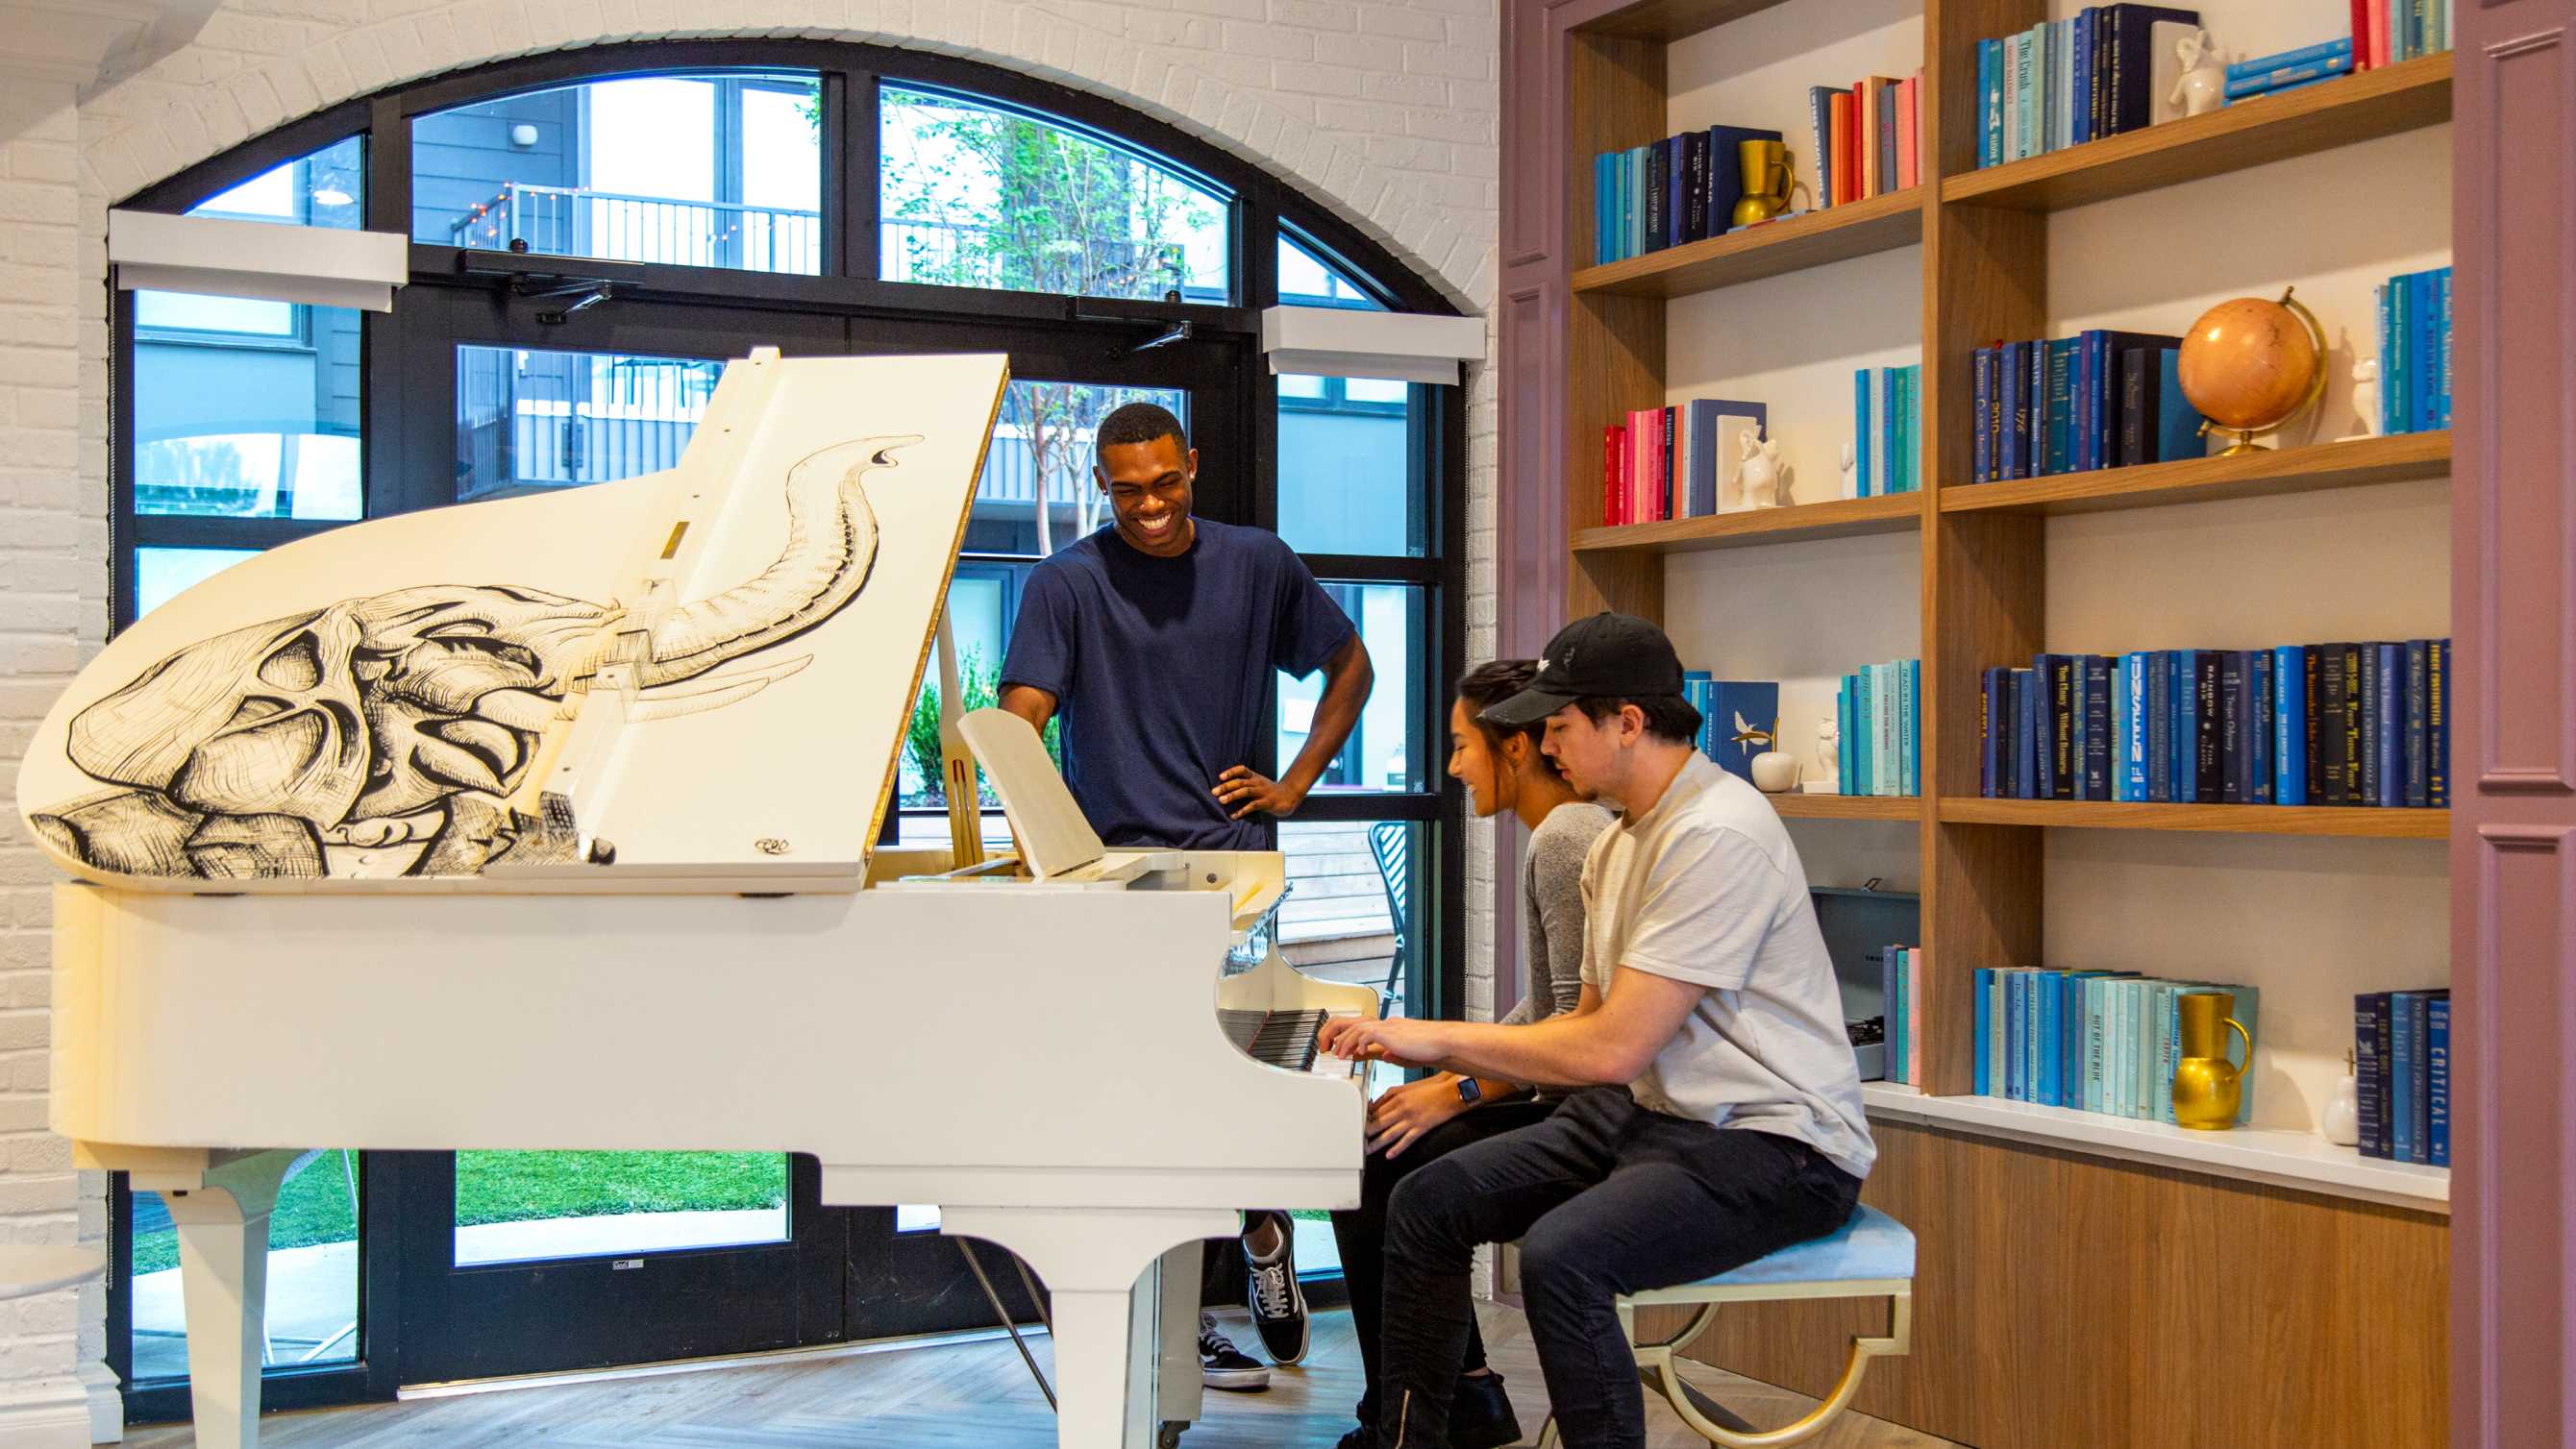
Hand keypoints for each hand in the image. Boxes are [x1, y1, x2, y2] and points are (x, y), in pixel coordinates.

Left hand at [1214, 765, 1304, 820]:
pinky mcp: (1267, 802)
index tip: (1220, 777)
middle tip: (1214, 792)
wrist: (1289, 796)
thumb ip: (1245, 783)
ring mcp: (1262, 792)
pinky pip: (1253, 806)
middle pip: (1240, 781)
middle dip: (1226, 786)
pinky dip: (1242, 811)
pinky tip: (1234, 815)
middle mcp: (1258, 782)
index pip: (1242, 769)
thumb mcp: (1258, 783)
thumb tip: (1224, 788)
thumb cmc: (1269, 791)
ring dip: (1232, 795)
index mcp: (1255, 776)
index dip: (1231, 772)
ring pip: (1245, 791)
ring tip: (1221, 800)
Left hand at [1318, 1015, 1445, 1069]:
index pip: (1355, 1025)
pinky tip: (1354, 1054)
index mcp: (1384, 1027)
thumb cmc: (1428, 1049)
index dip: (1339, 1035)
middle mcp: (1382, 1024)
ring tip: (1336, 1055)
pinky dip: (1355, 1044)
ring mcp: (1385, 1026)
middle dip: (1330, 1033)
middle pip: (1347, 1020)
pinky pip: (1365, 1033)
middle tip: (1324, 1049)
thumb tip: (1380, 1055)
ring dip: (1340, 1041)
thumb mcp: (1401, 1052)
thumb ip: (1387, 1052)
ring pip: (1352, 1027)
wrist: (1443, 1044)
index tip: (1332, 1048)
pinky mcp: (1389, 1032)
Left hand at [1366, 1075, 1470, 1157]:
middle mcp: (1401, 1108)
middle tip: (1356, 1140)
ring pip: (1389, 1134)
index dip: (1364, 1119)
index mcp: (1396, 1097)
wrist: (1449, 1092)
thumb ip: (1387, 1096)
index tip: (1357, 1125)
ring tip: (1367, 1150)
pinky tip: (1389, 1155)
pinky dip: (1397, 1149)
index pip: (1374, 1111)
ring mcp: (1411, 1119)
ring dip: (1377, 1143)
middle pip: (1378, 1123)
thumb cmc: (1428, 1089)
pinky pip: (1406, 1140)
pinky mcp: (1421, 1128)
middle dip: (1366, 1133)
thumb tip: (1373, 1106)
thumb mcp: (1404, 1088)